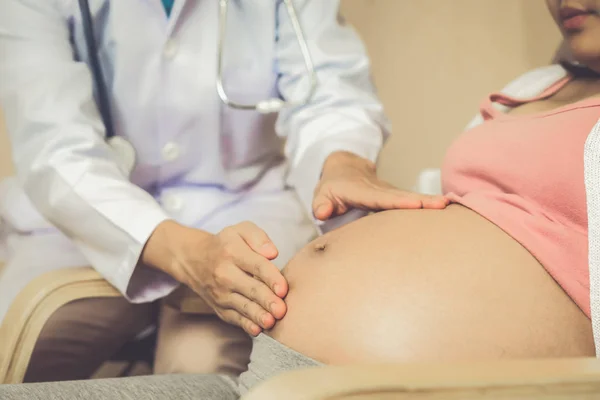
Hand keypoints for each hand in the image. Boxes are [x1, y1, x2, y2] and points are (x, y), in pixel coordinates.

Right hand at [142, 220, 286, 335]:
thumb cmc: (226, 244)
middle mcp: (225, 274)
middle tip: (281, 310)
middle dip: (267, 300)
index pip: (256, 265)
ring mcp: (221, 293)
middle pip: (251, 289)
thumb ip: (258, 237)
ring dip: (258, 315)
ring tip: (271, 322)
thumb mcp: (240, 230)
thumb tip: (273, 253)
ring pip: (243, 306)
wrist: (193, 259)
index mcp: (233, 252)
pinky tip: (257, 330)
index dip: (271, 278)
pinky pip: (234, 318)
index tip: (283, 289)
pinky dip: (245, 325)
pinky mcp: (219, 307)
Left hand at [313, 151, 448, 219]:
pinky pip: (412, 201)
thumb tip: (322, 213)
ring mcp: (390, 193)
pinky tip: (446, 208)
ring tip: (449, 206)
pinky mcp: (397, 197)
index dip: (398, 201)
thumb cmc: (332, 188)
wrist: (345, 171)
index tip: (415, 203)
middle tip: (442, 204)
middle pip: (402, 196)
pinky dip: (428, 204)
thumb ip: (320, 204)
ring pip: (411, 197)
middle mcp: (380, 190)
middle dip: (422, 200)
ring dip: (429, 202)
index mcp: (362, 191)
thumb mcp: (321, 194)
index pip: (381, 198)